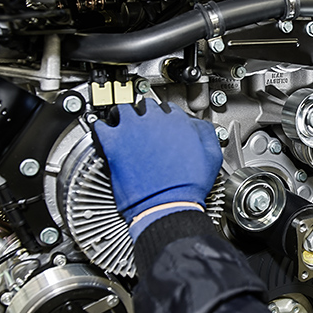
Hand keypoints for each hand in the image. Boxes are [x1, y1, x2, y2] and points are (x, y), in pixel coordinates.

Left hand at [93, 99, 222, 239]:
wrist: (168, 205)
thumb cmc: (187, 187)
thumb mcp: (211, 157)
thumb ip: (205, 134)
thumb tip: (197, 125)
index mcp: (178, 122)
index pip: (168, 108)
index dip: (165, 117)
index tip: (162, 124)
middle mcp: (154, 121)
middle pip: (145, 106)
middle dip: (144, 115)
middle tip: (143, 126)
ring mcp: (132, 130)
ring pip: (122, 109)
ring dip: (123, 117)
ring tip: (123, 126)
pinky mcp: (114, 144)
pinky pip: (100, 126)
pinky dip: (101, 128)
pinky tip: (104, 134)